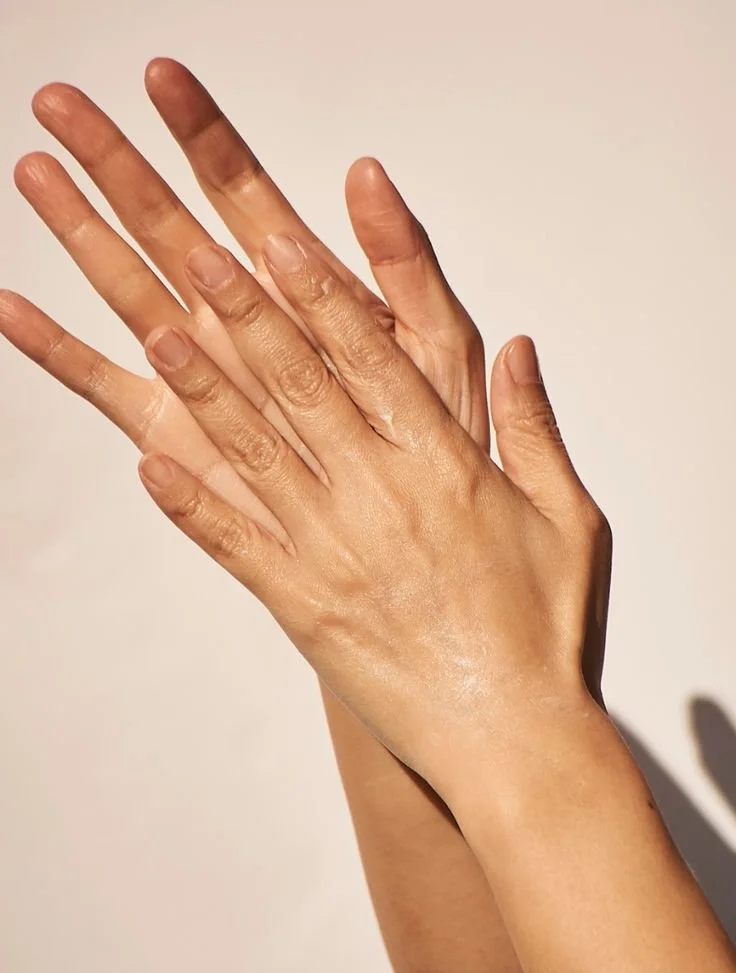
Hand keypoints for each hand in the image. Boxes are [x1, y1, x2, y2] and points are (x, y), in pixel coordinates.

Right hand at [0, 60, 488, 549]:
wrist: (411, 527)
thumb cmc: (435, 433)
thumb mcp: (436, 341)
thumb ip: (404, 262)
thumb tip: (369, 171)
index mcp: (300, 288)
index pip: (242, 193)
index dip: (203, 135)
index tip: (162, 76)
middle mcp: (239, 320)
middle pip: (167, 226)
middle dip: (116, 164)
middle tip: (59, 102)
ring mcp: (202, 373)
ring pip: (127, 288)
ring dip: (78, 234)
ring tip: (35, 174)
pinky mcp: (175, 432)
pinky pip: (103, 385)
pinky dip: (56, 352)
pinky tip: (12, 311)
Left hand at [131, 231, 611, 803]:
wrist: (511, 738)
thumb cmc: (547, 629)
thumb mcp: (571, 520)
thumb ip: (535, 428)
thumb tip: (517, 347)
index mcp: (445, 468)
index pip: (373, 360)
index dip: (324, 295)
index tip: (281, 240)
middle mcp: (380, 498)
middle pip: (302, 389)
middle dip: (247, 315)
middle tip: (198, 255)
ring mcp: (333, 553)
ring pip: (257, 455)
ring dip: (205, 393)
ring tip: (159, 335)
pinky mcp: (303, 608)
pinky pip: (236, 548)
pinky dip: (191, 508)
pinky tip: (149, 467)